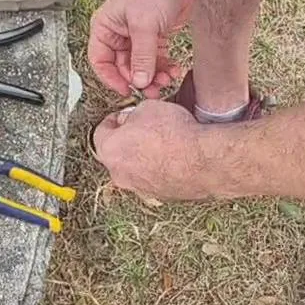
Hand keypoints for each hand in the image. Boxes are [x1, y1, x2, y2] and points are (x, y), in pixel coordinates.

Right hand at [88, 0, 189, 97]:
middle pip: (123, 67)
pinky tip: (174, 70)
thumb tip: (139, 82)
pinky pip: (155, 58)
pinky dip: (164, 67)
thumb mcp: (145, 26)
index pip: (100, 61)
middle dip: (139, 79)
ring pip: (141, 65)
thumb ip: (142, 56)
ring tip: (167, 80)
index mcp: (105, 28)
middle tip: (153, 90)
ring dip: (154, 76)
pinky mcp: (154, 36)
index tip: (128, 90)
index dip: (112, 78)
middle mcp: (118, 33)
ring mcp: (136, 36)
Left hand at [91, 100, 212, 199]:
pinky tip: (173, 156)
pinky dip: (157, 168)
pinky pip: (151, 178)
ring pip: (133, 168)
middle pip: (116, 152)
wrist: (203, 162)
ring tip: (161, 142)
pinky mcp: (158, 196)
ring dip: (142, 155)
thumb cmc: (175, 134)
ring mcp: (138, 188)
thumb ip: (132, 114)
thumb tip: (131, 119)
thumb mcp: (147, 108)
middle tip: (142, 128)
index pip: (101, 131)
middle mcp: (119, 174)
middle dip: (126, 139)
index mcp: (110, 150)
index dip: (113, 119)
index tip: (122, 115)